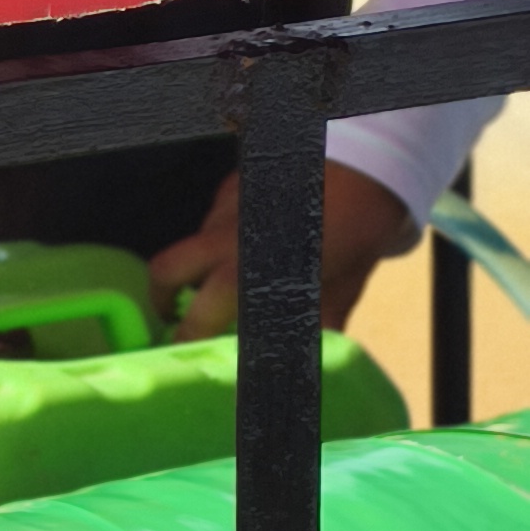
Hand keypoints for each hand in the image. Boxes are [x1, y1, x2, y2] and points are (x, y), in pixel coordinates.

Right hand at [149, 163, 412, 337]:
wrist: (367, 166)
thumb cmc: (355, 233)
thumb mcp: (340, 289)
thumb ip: (313, 326)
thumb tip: (301, 364)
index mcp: (248, 272)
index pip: (198, 317)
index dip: (187, 338)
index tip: (186, 351)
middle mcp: (224, 238)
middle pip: (166, 270)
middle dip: (163, 297)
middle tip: (175, 316)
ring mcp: (224, 207)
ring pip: (192, 243)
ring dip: (199, 265)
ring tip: (226, 276)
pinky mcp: (231, 185)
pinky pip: (213, 218)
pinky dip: (220, 236)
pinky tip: (247, 239)